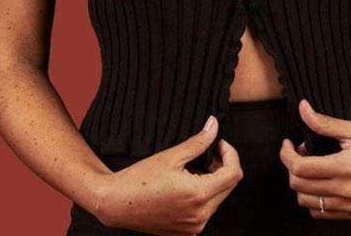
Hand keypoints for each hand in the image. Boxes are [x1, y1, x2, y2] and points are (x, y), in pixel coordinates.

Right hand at [92, 115, 242, 235]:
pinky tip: (187, 183)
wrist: (117, 203)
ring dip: (213, 180)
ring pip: (218, 199)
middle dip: (223, 166)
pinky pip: (206, 210)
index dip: (230, 154)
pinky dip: (203, 194)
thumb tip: (214, 125)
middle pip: (228, 187)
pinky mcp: (187, 231)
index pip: (233, 174)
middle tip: (207, 152)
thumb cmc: (140, 179)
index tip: (218, 143)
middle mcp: (200, 216)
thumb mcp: (172, 156)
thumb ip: (198, 142)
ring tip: (193, 167)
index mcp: (198, 195)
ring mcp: (194, 227)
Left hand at [279, 99, 350, 219]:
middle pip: (299, 187)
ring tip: (311, 165)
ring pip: (307, 203)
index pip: (300, 168)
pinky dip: (313, 198)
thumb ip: (324, 122)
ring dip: (301, 184)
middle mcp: (347, 191)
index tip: (287, 143)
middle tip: (299, 151)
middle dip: (291, 167)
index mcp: (346, 167)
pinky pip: (322, 213)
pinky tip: (320, 180)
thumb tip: (301, 108)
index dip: (286, 155)